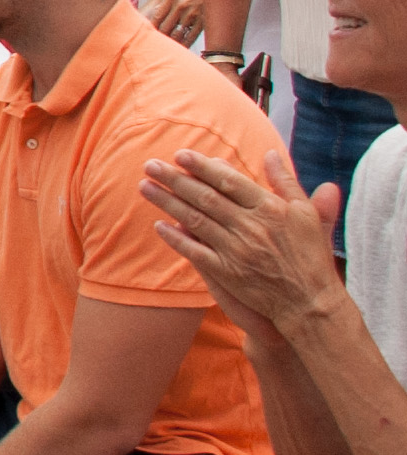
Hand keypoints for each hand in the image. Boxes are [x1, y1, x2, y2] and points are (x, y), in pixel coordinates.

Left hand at [142, 0, 204, 42]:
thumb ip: (168, 2)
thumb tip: (156, 14)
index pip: (157, 16)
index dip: (152, 27)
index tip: (149, 34)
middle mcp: (181, 4)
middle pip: (165, 26)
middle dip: (161, 36)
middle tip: (158, 44)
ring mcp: (193, 12)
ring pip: (177, 33)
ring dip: (172, 42)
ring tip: (168, 48)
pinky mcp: (204, 20)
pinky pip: (191, 36)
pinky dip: (185, 43)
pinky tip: (182, 47)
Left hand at [142, 148, 344, 346]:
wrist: (310, 302)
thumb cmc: (310, 254)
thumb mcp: (306, 214)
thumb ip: (286, 182)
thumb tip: (269, 152)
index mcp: (270, 209)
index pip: (229, 181)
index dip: (202, 167)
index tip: (180, 154)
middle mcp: (251, 227)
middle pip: (205, 197)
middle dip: (175, 179)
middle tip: (149, 164)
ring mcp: (237, 251)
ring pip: (195, 221)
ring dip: (167, 203)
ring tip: (144, 186)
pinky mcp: (228, 273)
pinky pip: (195, 252)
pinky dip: (176, 239)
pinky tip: (159, 226)